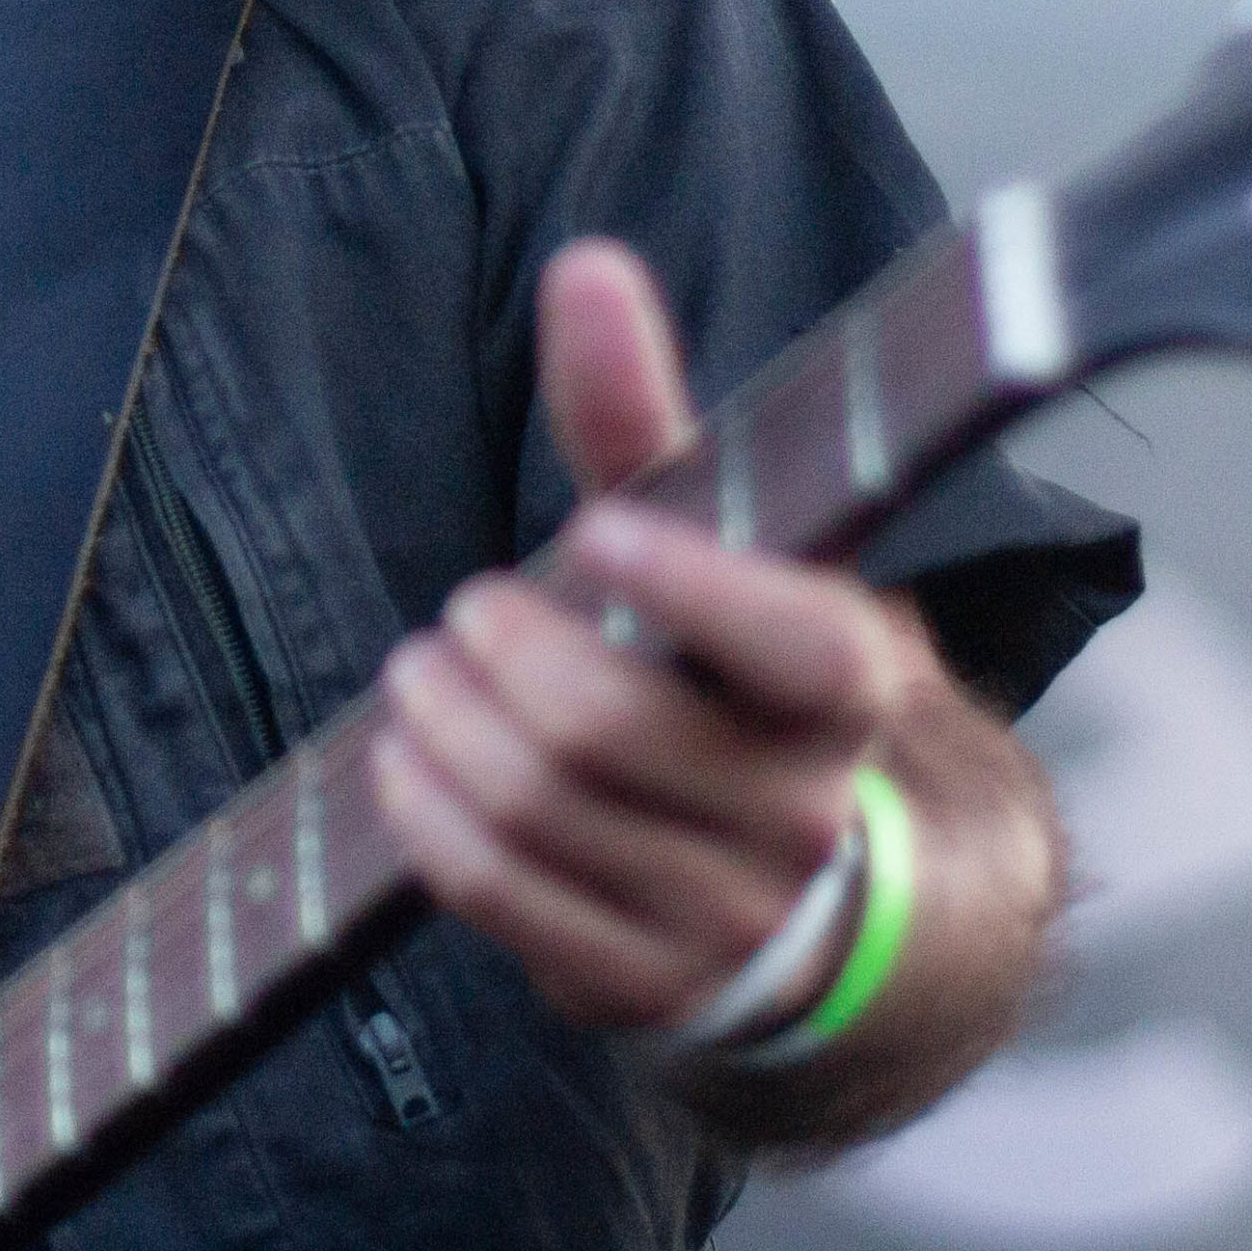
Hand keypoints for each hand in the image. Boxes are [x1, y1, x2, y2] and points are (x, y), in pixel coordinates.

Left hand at [368, 237, 959, 1038]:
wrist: (811, 897)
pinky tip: (403, 759)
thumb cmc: (738, 677)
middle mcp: (805, 815)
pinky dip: (431, 818)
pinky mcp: (642, 986)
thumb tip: (587, 264)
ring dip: (447, 726)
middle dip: (506, 652)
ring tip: (420, 673)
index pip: (794, 643)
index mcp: (848, 687)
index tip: (593, 534)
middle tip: (468, 610)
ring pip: (542, 810)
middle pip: (609, 727)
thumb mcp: (719, 551)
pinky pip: (505, 897)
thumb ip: (644, 419)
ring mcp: (725, 917)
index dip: (693, 587)